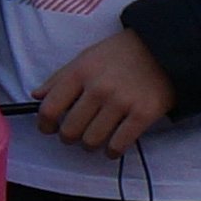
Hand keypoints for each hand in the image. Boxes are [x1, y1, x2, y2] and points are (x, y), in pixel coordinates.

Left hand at [32, 29, 170, 154]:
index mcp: (80, 72)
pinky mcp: (143, 115)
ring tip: (94, 139)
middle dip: (69, 138)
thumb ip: (60, 77)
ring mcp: (121, 102)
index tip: (49, 129)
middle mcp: (98, 88)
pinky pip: (118, 146)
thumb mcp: (86, 57)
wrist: (164, 49)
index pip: (49, 109)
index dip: (45, 125)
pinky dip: (112, 151)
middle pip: (69, 130)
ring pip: (91, 142)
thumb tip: (37, 96)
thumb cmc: (120, 54)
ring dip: (89, 146)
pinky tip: (112, 147)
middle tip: (76, 134)